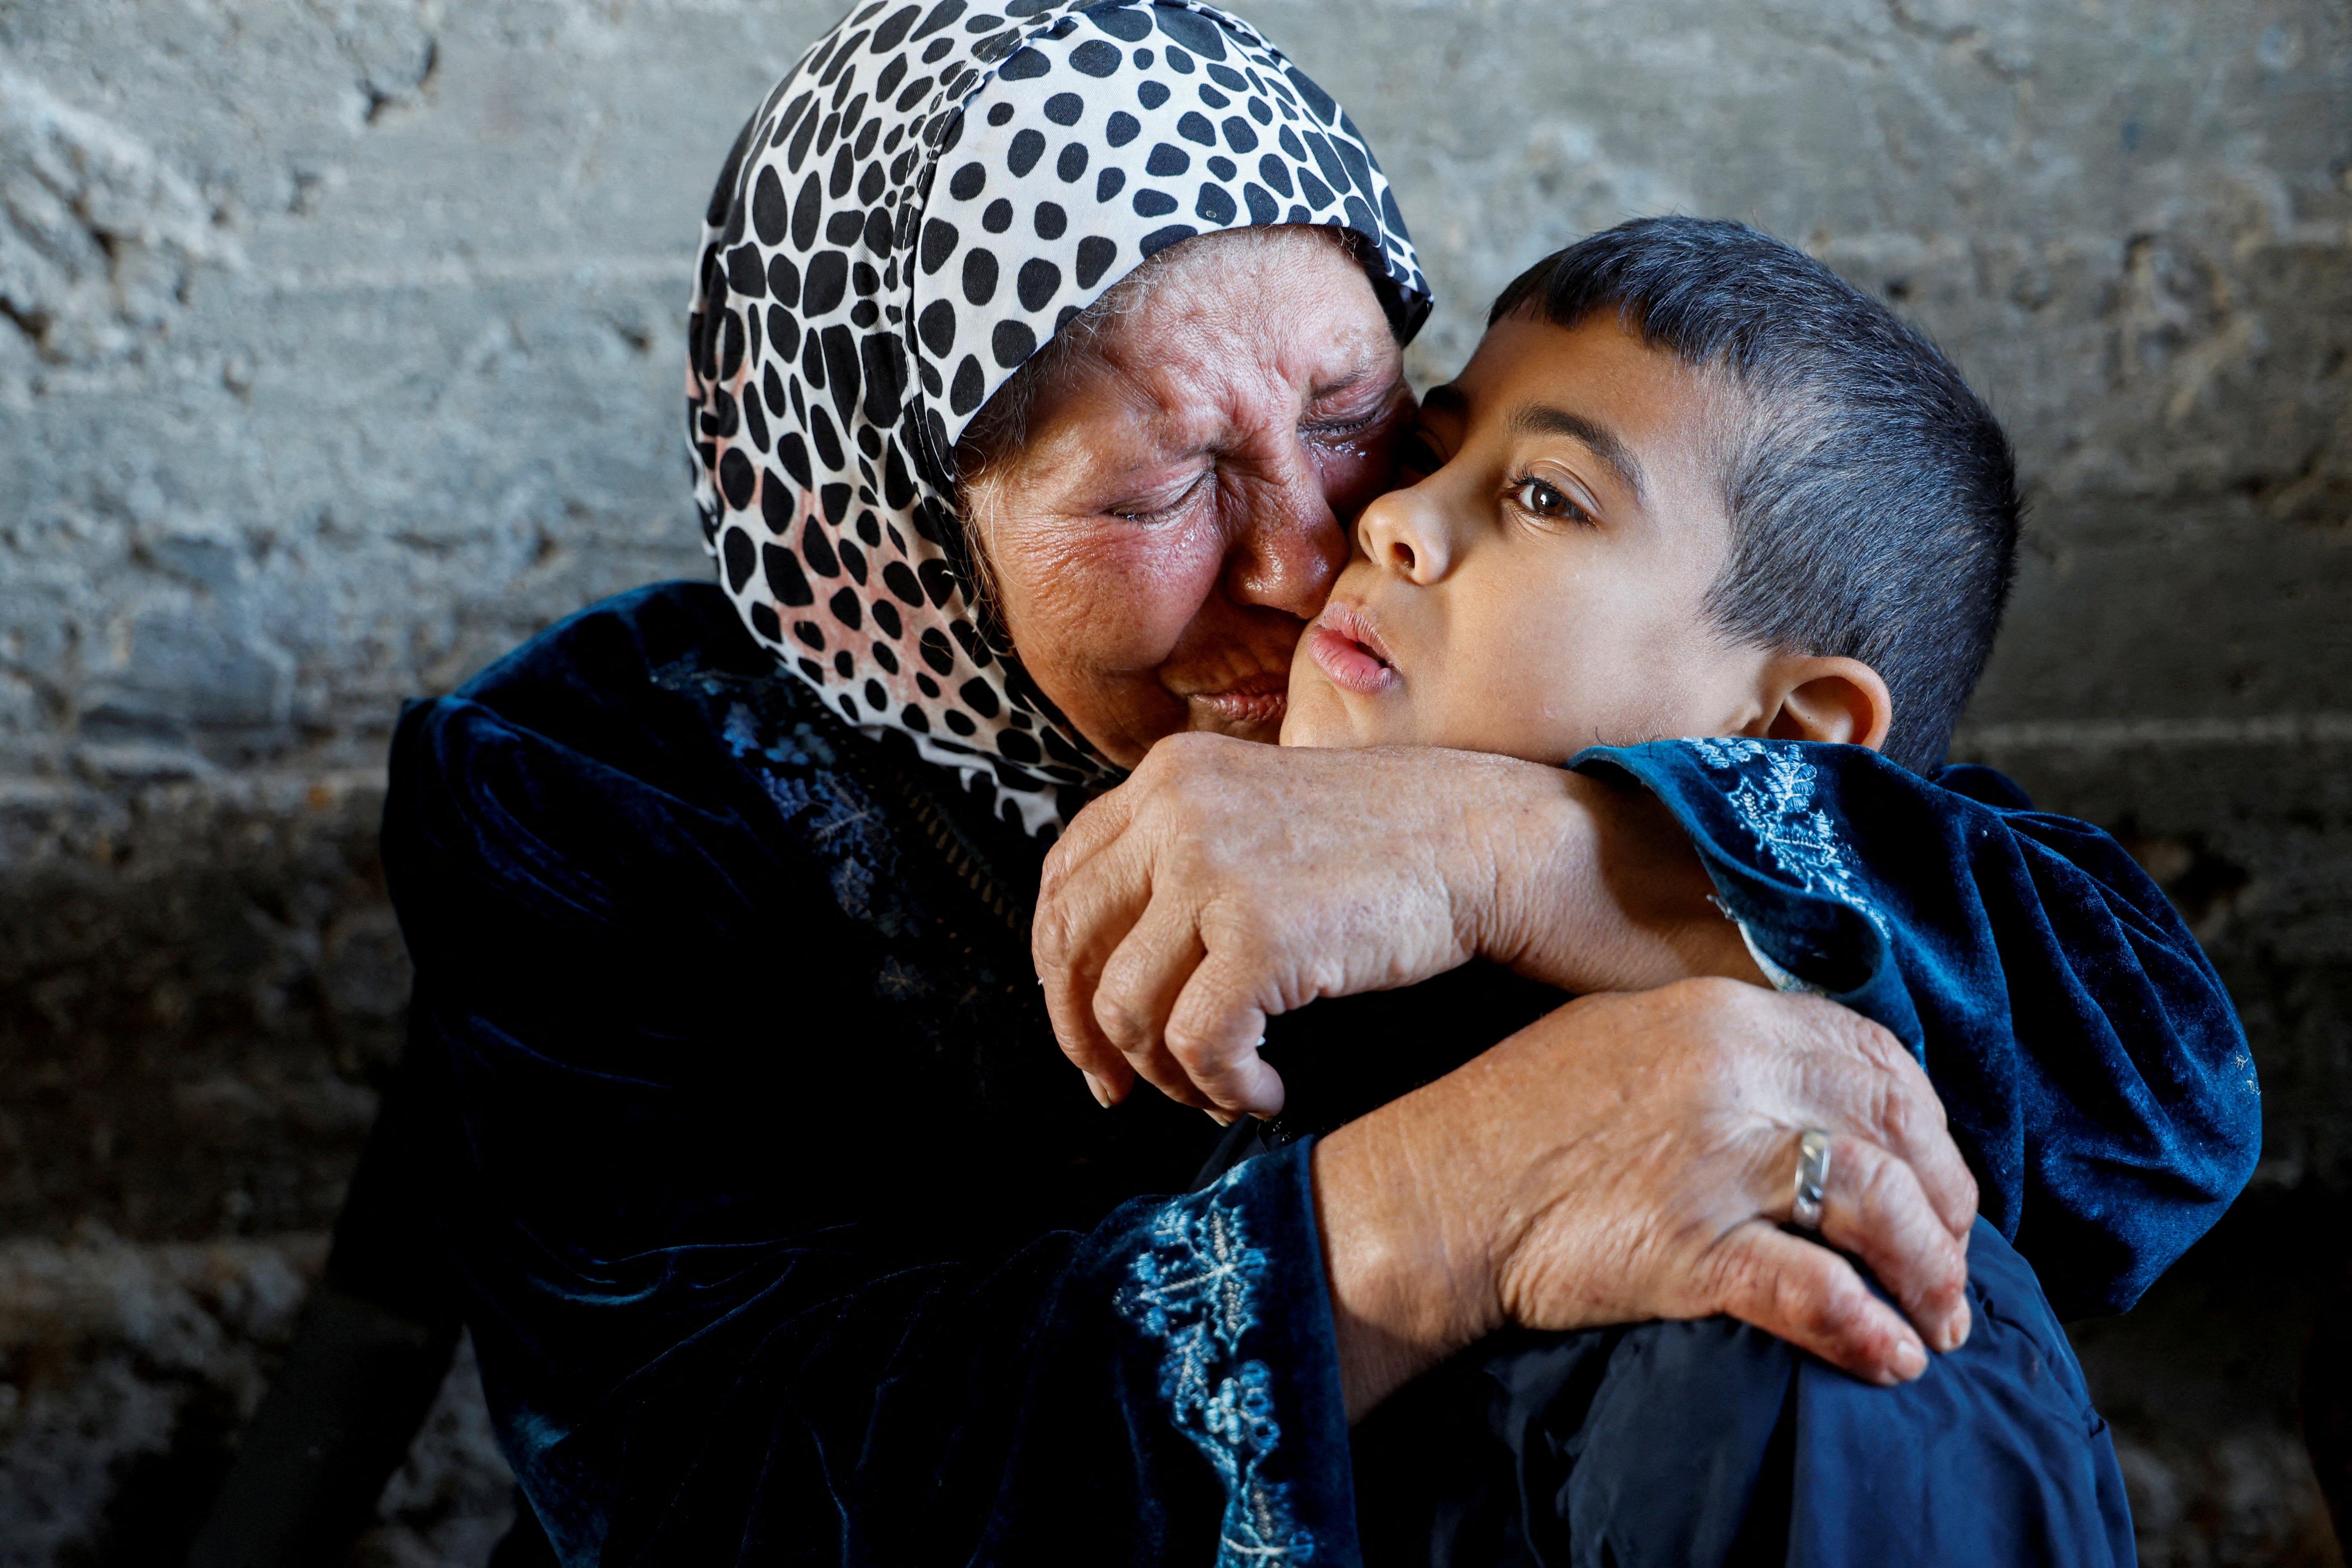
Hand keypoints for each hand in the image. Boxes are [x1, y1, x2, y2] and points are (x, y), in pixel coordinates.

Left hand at [1033, 732, 1756, 1115]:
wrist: (1495, 841)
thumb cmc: (1388, 844)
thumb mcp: (1259, 818)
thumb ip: (1182, 860)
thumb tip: (1112, 962)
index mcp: (1167, 777)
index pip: (1063, 884)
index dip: (1059, 974)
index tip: (1086, 1032)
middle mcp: (1176, 810)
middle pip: (1073, 949)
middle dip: (1087, 1037)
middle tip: (1122, 1090)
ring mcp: (1214, 868)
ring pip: (1128, 1007)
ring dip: (1169, 1073)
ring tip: (1221, 1089)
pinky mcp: (1262, 933)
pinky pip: (1199, 1044)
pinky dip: (1225, 1088)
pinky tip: (1267, 1092)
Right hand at [1314, 979, 1978, 1416]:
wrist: (1429, 1191)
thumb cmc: (1515, 1124)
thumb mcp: (1624, 1042)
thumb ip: (1722, 1053)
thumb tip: (1814, 1099)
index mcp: (1717, 1013)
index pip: (1872, 1054)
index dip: (1926, 1126)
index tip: (1936, 1180)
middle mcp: (1728, 1069)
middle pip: (1892, 1126)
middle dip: (1946, 1205)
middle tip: (1950, 1267)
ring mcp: (1710, 1154)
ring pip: (1874, 1199)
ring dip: (1927, 1271)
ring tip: (1936, 1323)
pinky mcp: (1687, 1242)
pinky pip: (1811, 1287)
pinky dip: (1865, 1328)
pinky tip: (1891, 1358)